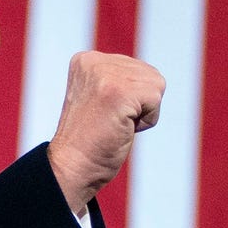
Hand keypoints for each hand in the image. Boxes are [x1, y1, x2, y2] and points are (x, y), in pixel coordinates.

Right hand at [47, 50, 164, 214]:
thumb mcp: (99, 97)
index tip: (103, 113)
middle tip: (109, 121)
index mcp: (86, 60)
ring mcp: (106, 74)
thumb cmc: (90, 140)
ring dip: (142, 113)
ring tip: (115, 124)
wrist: (72, 167)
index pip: (136, 68)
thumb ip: (119, 79)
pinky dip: (146, 121)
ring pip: (155, 86)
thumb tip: (152, 76)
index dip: (130, 98)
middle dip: (139, 103)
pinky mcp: (120, 90)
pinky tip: (121, 128)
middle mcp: (94, 61)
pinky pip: (155, 100)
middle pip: (149, 75)